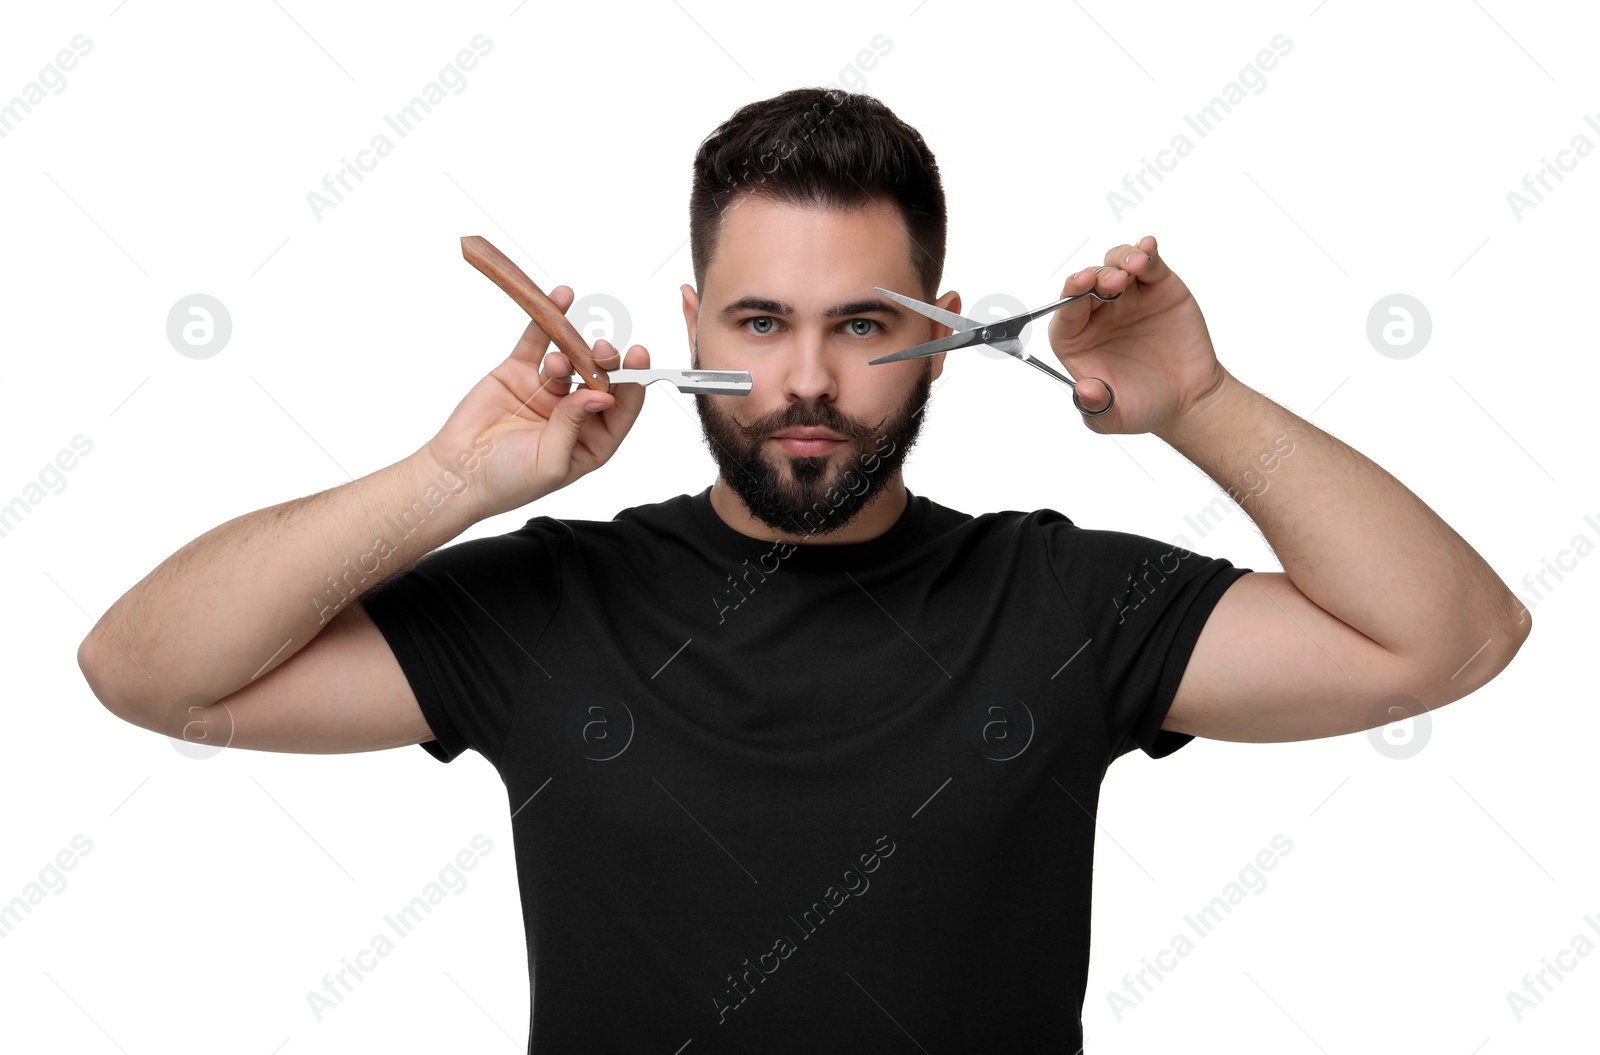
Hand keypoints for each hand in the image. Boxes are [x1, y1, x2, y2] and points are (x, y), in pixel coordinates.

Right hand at [425, 284, 649, 519]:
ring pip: (572, 359)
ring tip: (560, 361)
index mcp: (590, 441)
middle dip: (608, 363)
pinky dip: (547, 321)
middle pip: (601, 379)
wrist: (456, 473)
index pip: (621, 409)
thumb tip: (602, 396)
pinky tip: (561, 299)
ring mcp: (547, 390)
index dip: (634, 384)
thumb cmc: (507, 481)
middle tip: (605, 350)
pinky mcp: (518, 372)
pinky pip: (537, 342)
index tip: (638, 359)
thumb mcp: (550, 461)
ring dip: (574, 351)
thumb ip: (575, 425)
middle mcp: (574, 414)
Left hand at [1046, 235, 1230, 437]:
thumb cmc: (1144, 407)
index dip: (1070, 296)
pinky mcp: (1157, 288)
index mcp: (1077, 340)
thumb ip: (1094, 407)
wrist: (1188, 401)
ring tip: (1133, 268)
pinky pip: (1148, 264)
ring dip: (1120, 261)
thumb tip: (1085, 391)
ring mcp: (1128, 298)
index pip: (1066, 312)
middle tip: (1113, 282)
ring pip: (1115, 265)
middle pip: (1088, 284)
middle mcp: (1098, 315)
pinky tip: (1146, 248)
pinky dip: (1146, 252)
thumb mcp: (1113, 417)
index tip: (1079, 284)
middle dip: (1097, 277)